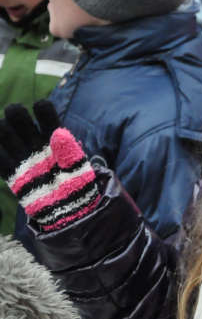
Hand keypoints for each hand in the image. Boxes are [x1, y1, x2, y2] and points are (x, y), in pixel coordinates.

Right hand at [0, 101, 99, 230]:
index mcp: (55, 137)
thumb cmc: (77, 185)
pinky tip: (4, 154)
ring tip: (9, 137)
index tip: (41, 109)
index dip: (42, 109)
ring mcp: (22, 156)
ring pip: (4, 132)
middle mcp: (36, 142)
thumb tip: (58, 132)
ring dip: (3, 130)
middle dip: (15, 114)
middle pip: (18, 117)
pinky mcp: (12, 173)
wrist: (68, 210)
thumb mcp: (78, 168)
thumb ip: (69, 151)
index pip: (45, 113)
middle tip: (18, 121)